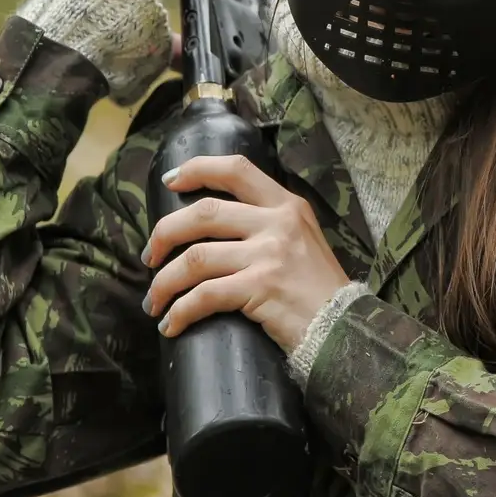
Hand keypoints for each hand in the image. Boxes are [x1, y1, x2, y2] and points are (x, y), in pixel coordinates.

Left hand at [141, 156, 351, 351]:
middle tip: (151, 256)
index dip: (198, 169)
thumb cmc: (319, 290)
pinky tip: (172, 324)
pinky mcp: (260, 288)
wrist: (344, 327)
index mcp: (286, 205)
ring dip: (164, 282)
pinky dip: (181, 312)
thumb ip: (270, 225)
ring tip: (155, 301)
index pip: (236, 170)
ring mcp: (269, 254)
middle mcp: (277, 222)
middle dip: (165, 234)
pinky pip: (204, 296)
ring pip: (195, 258)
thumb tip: (218, 228)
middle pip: (203, 213)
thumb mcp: (303, 239)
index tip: (171, 181)